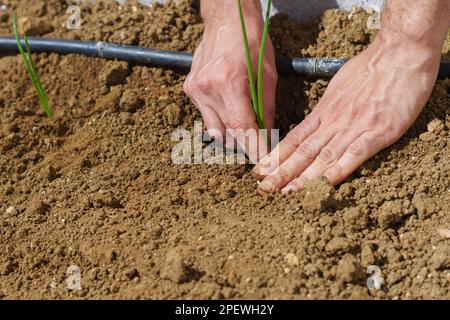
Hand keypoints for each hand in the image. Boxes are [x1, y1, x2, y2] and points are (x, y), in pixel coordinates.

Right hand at [183, 6, 276, 161]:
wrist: (225, 19)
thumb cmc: (251, 41)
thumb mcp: (268, 74)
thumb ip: (266, 108)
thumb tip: (267, 135)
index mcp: (229, 82)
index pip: (241, 128)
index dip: (253, 149)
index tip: (263, 161)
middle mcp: (207, 89)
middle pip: (227, 134)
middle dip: (245, 143)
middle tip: (259, 142)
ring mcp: (195, 90)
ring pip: (215, 129)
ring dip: (232, 133)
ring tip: (246, 123)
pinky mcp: (190, 89)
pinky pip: (207, 115)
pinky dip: (221, 118)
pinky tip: (230, 106)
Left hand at [253, 31, 442, 192]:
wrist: (401, 53)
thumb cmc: (371, 66)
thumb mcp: (339, 85)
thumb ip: (328, 106)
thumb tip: (318, 120)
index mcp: (325, 111)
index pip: (295, 138)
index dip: (276, 157)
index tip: (260, 170)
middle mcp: (334, 121)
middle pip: (303, 151)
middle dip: (281, 172)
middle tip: (263, 188)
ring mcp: (355, 126)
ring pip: (323, 156)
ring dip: (303, 177)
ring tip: (285, 193)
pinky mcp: (379, 131)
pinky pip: (356, 153)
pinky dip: (340, 169)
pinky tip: (325, 184)